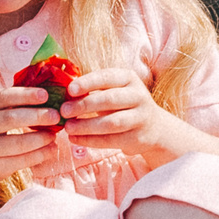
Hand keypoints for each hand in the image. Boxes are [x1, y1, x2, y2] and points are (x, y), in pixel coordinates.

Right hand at [0, 86, 59, 218]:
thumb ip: (8, 103)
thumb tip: (44, 93)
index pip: (2, 97)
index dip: (25, 95)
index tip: (46, 94)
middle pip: (11, 118)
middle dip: (37, 116)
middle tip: (57, 115)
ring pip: (18, 142)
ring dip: (41, 138)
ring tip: (55, 134)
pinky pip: (21, 160)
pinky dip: (40, 154)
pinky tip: (51, 148)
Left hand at [58, 68, 172, 162]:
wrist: (154, 127)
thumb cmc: (123, 104)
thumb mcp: (114, 90)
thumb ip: (93, 89)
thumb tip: (64, 93)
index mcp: (129, 78)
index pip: (107, 77)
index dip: (88, 82)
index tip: (70, 89)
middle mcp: (138, 96)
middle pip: (109, 100)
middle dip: (84, 105)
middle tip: (64, 111)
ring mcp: (140, 118)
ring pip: (111, 123)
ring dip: (86, 126)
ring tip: (68, 128)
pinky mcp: (137, 138)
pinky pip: (111, 140)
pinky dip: (90, 141)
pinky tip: (75, 139)